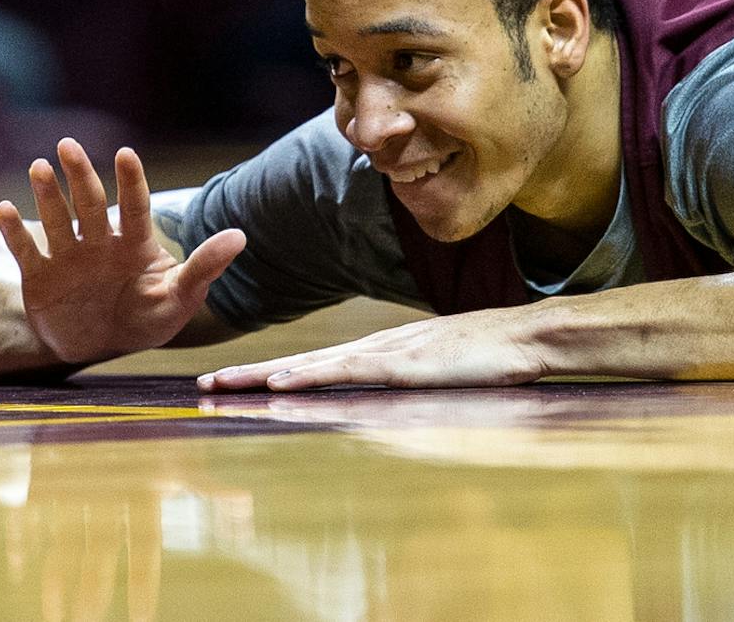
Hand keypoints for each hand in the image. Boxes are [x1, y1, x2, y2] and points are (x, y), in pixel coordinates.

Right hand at [0, 139, 243, 366]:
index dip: (131, 181)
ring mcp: (68, 257)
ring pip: (57, 218)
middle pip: (89, 203)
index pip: (135, 206)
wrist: (102, 345)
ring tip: (39, 166)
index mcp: (135, 244)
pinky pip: (27, 250)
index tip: (126, 153)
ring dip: (47, 194)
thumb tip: (241, 236)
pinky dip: (15, 232)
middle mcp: (100, 242)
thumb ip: (205, 266)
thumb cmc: (148, 319)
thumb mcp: (180, 298)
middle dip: (80, 174)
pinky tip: (4, 209)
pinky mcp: (40, 276)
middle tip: (68, 145)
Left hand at [196, 310, 546, 391]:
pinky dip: (308, 379)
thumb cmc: (497, 356)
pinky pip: (346, 374)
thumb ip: (416, 381)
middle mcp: (378, 348)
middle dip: (250, 375)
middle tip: (204, 386)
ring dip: (262, 377)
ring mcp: (389, 355)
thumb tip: (395, 398)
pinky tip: (278, 385)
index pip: (319, 365)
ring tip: (221, 387)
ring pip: (312, 367)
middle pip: (302, 363)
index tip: (236, 383)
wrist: (530, 336)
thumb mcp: (446, 372)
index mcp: (386, 351)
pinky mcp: (404, 367)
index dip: (274, 373)